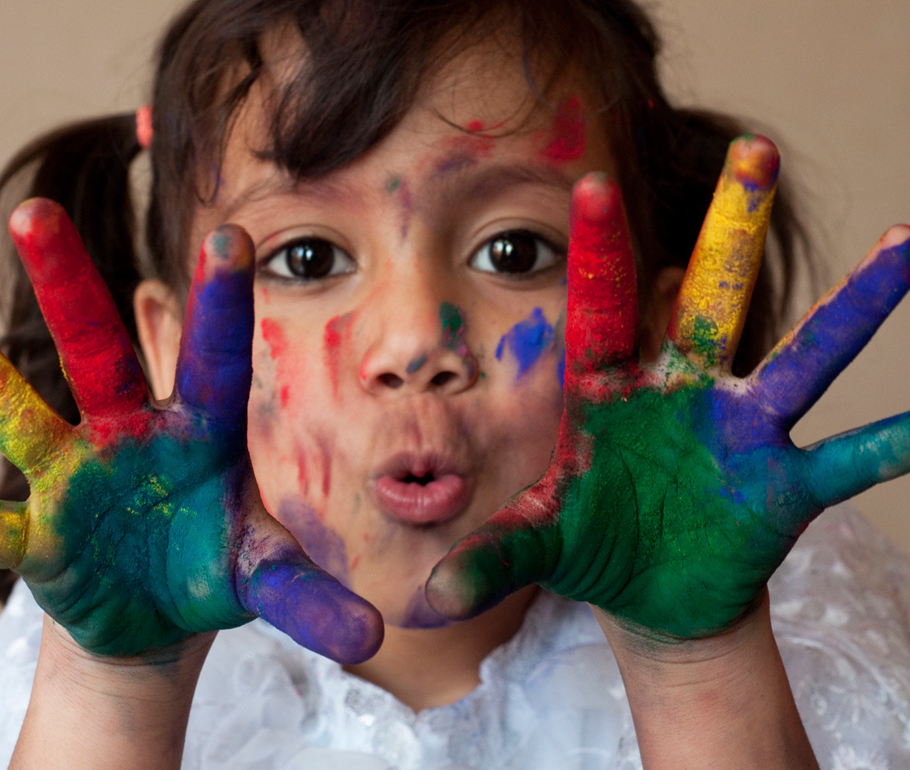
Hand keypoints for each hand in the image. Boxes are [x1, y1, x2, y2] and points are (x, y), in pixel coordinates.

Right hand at [0, 199, 381, 661]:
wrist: (162, 609)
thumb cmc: (216, 565)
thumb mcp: (266, 573)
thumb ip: (311, 594)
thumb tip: (374, 633)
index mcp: (201, 431)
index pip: (215, 358)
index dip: (222, 303)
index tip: (230, 235)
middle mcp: (130, 435)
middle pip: (97, 351)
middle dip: (68, 286)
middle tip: (32, 213)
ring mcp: (74, 478)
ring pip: (16, 410)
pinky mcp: (39, 534)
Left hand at [427, 136, 909, 639]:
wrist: (650, 592)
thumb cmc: (589, 545)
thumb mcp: (539, 543)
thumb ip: (493, 556)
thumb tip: (432, 594)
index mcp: (609, 393)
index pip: (600, 310)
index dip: (598, 253)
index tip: (591, 182)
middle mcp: (680, 393)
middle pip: (709, 299)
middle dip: (732, 229)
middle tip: (755, 149)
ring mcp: (738, 432)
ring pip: (799, 360)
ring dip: (854, 306)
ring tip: (903, 241)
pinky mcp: (781, 484)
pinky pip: (843, 460)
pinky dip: (886, 445)